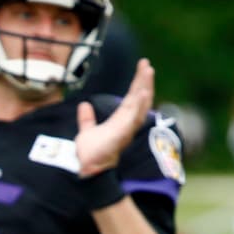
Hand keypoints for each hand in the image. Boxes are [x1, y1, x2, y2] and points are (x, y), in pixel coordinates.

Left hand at [74, 58, 154, 177]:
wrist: (88, 169)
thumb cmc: (91, 154)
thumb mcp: (88, 131)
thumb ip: (87, 119)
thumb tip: (84, 105)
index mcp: (121, 120)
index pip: (132, 98)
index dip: (137, 83)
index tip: (141, 68)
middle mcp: (127, 123)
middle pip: (139, 98)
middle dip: (144, 81)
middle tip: (146, 64)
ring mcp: (127, 128)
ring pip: (140, 105)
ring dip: (145, 88)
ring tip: (148, 72)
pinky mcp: (123, 134)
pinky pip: (134, 117)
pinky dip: (140, 105)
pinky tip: (143, 92)